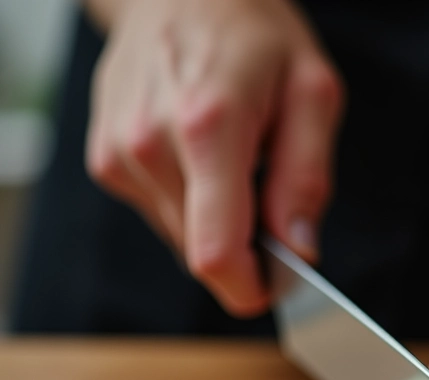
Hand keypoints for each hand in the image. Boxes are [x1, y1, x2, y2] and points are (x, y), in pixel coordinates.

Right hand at [85, 0, 343, 315]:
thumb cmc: (254, 34)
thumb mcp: (312, 94)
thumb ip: (307, 180)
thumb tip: (298, 252)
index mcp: (209, 127)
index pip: (216, 253)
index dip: (249, 288)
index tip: (274, 287)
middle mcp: (150, 145)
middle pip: (202, 254)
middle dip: (245, 250)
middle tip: (269, 202)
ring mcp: (120, 154)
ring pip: (183, 239)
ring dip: (218, 223)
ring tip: (235, 163)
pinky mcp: (107, 161)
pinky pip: (163, 214)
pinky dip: (192, 204)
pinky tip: (201, 158)